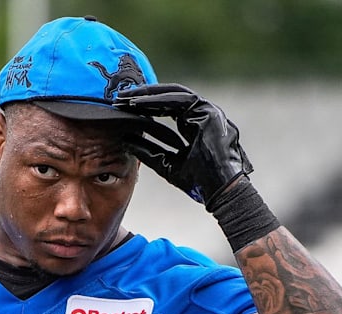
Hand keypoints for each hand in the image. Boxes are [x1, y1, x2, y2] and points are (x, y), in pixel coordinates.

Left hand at [114, 83, 251, 203]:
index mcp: (195, 126)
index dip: (147, 107)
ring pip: (174, 95)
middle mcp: (203, 115)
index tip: (125, 108)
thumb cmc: (199, 183)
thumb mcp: (167, 165)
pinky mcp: (209, 112)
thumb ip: (149, 153)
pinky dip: (160, 99)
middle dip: (145, 97)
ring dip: (149, 95)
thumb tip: (126, 142)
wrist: (220, 191)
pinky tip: (141, 101)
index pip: (168, 109)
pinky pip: (180, 99)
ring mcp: (208, 112)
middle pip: (170, 99)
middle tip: (121, 98)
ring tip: (127, 97)